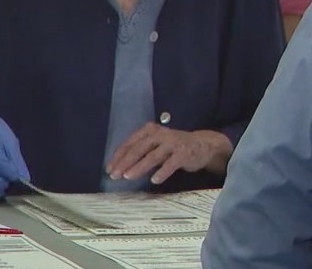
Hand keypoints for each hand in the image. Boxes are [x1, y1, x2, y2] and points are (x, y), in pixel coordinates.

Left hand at [106, 123, 232, 184]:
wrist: (202, 145)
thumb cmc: (173, 147)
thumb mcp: (155, 145)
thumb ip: (140, 153)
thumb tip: (120, 167)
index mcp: (149, 130)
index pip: (129, 143)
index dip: (118, 157)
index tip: (109, 169)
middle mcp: (159, 134)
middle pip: (138, 149)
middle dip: (125, 162)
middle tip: (115, 175)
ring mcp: (172, 143)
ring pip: (152, 156)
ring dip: (139, 167)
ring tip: (128, 177)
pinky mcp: (183, 153)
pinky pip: (170, 164)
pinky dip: (162, 172)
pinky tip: (154, 180)